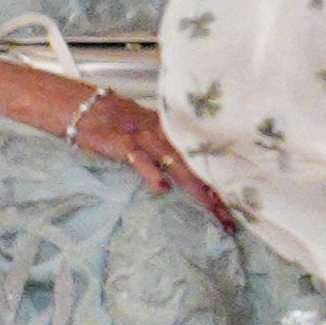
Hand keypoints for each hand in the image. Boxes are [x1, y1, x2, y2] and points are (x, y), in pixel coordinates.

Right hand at [62, 82, 232, 225]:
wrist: (87, 109)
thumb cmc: (120, 123)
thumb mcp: (151, 131)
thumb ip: (171, 146)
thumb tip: (193, 170)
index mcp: (174, 133)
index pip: (204, 158)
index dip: (221, 181)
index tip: (238, 204)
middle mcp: (166, 135)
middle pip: (197, 165)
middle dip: (215, 192)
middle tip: (231, 215)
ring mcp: (146, 139)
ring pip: (177, 164)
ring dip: (195, 187)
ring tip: (211, 207)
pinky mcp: (125, 144)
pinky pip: (140, 160)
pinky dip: (151, 173)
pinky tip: (162, 188)